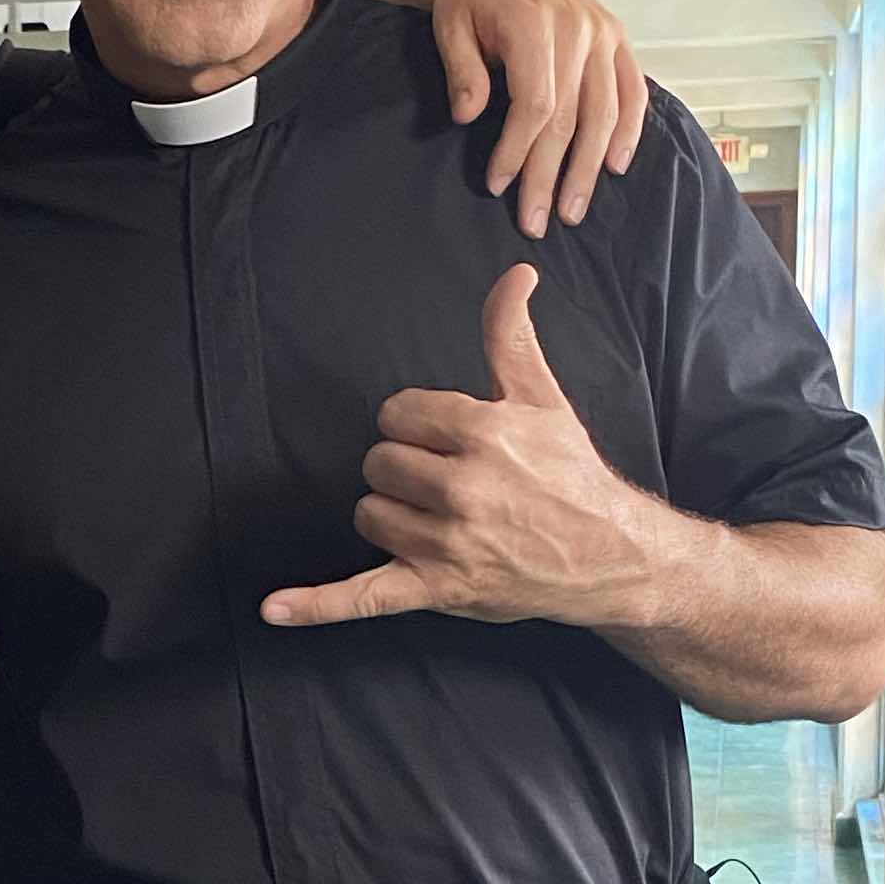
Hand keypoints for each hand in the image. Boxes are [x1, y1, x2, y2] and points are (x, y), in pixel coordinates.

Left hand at [262, 264, 654, 632]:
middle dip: (404, 468)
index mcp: (484, 433)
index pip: (397, 414)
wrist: (610, 556)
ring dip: (392, 514)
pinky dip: (316, 605)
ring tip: (438, 519)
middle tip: (448, 480)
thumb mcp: (542, 399)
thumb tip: (515, 275)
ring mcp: (448, 544)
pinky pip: (362, 598)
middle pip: (378, 462)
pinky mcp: (438, 591)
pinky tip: (274, 609)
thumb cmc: (571, 476)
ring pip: (370, 513)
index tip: (448, 439)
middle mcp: (464, 488)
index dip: (417, 424)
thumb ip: (510, 336)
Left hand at [427, 0, 647, 236]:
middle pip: (570, 116)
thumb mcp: (450, 25)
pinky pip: (632, 90)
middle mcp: (578, 28)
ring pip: (604, 111)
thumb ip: (462, 70)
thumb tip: (468, 117)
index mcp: (534, 22)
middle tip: (537, 221)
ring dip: (589, 166)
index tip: (498, 185)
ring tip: (574, 210)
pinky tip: (616, 165)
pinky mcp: (616, 37)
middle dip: (551, 175)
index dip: (517, 150)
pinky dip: (628, 129)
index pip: (534, 103)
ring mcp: (603, 32)